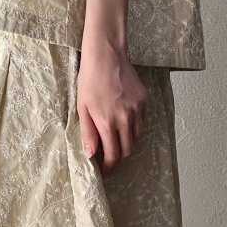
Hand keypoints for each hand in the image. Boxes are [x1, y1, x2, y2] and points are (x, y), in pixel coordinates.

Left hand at [76, 38, 145, 171]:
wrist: (106, 56)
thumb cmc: (89, 80)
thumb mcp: (82, 108)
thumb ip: (88, 133)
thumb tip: (90, 154)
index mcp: (108, 123)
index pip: (113, 155)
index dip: (109, 167)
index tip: (105, 170)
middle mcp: (126, 119)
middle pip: (127, 150)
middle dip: (118, 157)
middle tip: (109, 157)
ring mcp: (137, 110)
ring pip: (137, 137)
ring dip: (127, 142)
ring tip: (116, 138)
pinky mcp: (144, 100)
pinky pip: (141, 120)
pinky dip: (133, 125)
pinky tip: (123, 119)